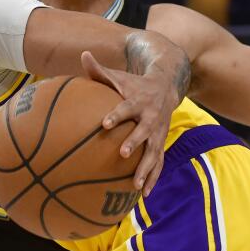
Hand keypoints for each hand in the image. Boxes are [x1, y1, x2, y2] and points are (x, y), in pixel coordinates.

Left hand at [83, 50, 172, 195]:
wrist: (166, 86)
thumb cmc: (133, 84)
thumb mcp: (118, 76)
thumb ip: (99, 70)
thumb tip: (83, 55)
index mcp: (137, 101)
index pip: (125, 107)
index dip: (116, 115)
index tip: (104, 123)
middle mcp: (150, 118)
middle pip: (143, 132)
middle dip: (135, 142)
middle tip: (123, 154)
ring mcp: (158, 133)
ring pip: (154, 153)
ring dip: (146, 169)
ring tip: (136, 186)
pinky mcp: (162, 143)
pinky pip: (159, 163)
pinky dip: (154, 178)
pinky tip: (145, 195)